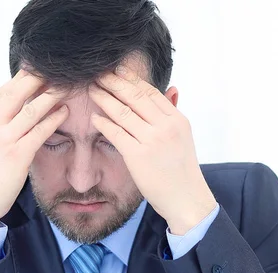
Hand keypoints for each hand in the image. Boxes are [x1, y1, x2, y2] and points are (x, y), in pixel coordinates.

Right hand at [0, 70, 68, 226]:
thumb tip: (16, 112)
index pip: (2, 93)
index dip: (21, 78)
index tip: (37, 68)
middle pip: (15, 93)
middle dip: (37, 78)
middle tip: (55, 68)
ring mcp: (2, 140)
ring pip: (30, 109)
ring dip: (50, 95)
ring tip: (66, 86)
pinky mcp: (16, 156)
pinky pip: (39, 131)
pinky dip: (54, 119)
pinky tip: (64, 112)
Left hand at [89, 67, 216, 234]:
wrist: (185, 197)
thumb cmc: (181, 169)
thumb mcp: (183, 136)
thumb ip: (173, 112)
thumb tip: (172, 88)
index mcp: (177, 119)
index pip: (150, 92)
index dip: (131, 79)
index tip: (117, 70)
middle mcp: (166, 127)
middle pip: (135, 97)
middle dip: (114, 83)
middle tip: (98, 74)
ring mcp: (152, 140)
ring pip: (122, 112)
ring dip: (104, 99)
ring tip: (92, 91)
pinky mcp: (137, 155)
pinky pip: (116, 133)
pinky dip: (103, 123)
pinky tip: (94, 118)